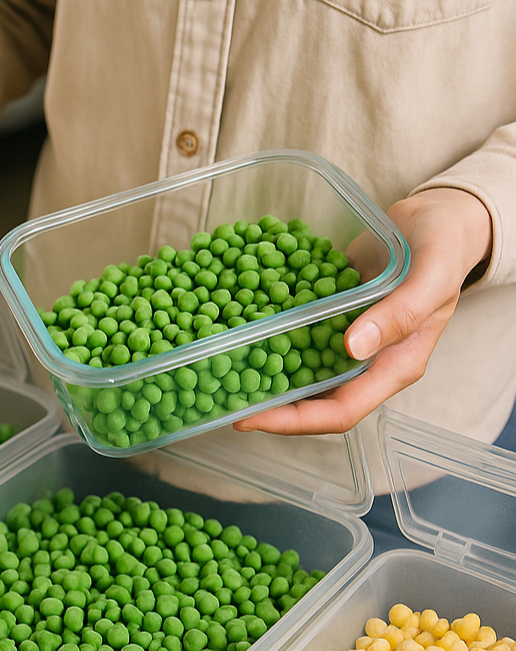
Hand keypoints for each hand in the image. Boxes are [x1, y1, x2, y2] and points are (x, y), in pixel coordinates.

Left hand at [234, 187, 492, 434]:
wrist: (437, 220)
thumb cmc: (443, 250)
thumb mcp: (430, 278)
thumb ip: (398, 313)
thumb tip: (352, 348)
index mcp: (393, 368)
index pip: (339, 413)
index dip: (292, 421)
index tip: (249, 418)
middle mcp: (365, 364)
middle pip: (310, 401)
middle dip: (265, 404)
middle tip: (217, 397)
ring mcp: (344, 342)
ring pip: (297, 370)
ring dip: (260, 372)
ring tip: (216, 369)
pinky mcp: (329, 318)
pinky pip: (294, 335)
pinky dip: (266, 334)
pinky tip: (232, 326)